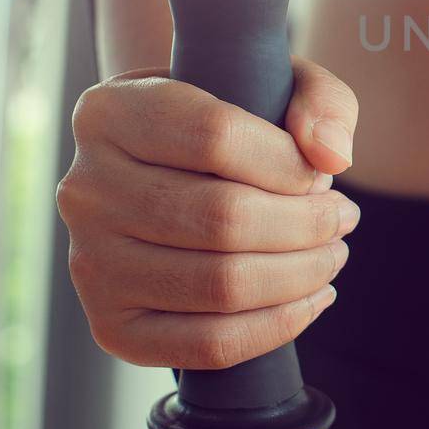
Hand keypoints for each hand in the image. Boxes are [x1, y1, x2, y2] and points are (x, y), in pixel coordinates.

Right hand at [56, 57, 359, 369]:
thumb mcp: (276, 82)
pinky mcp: (110, 326)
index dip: (287, 163)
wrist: (171, 178)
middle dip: (307, 225)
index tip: (321, 175)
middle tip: (344, 219)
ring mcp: (90, 263)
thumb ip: (318, 100)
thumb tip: (330, 157)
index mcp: (109, 112)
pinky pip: (206, 345)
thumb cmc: (232, 124)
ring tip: (333, 254)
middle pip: (222, 218)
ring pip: (220, 285)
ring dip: (302, 275)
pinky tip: (311, 299)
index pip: (214, 135)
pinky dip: (275, 327)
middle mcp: (84, 189)